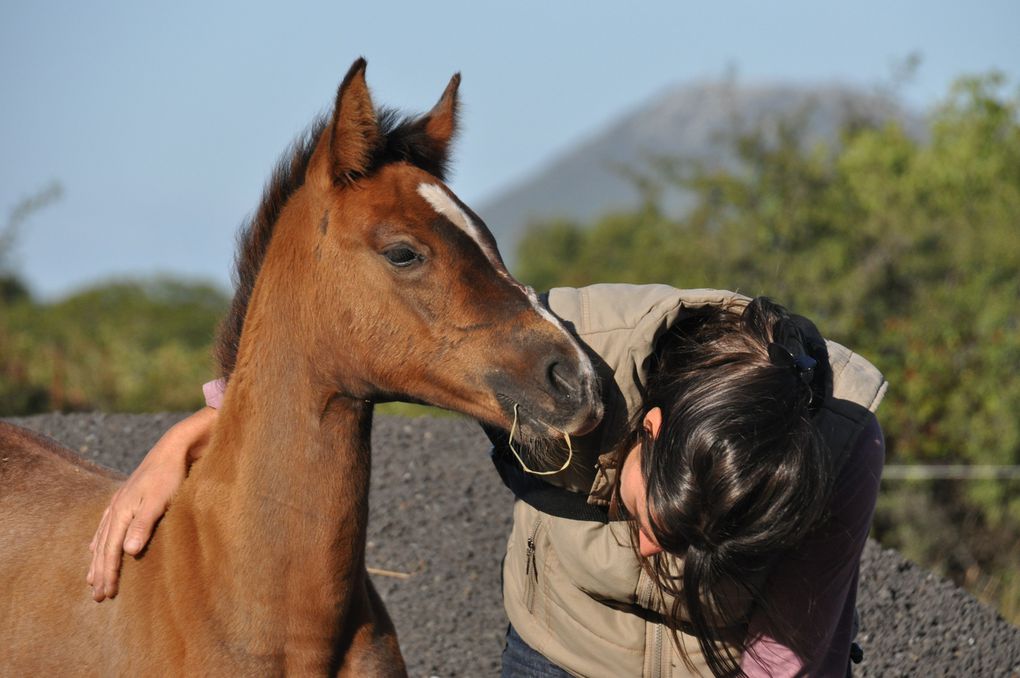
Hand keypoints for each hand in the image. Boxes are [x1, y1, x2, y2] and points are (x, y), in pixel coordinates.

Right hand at [86, 406, 217, 600]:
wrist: (174, 448)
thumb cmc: (170, 475)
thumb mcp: (159, 501)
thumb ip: (143, 525)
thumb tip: (126, 552)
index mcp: (122, 512)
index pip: (112, 550)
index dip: (108, 573)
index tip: (105, 594)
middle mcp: (116, 508)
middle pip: (103, 547)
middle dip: (99, 572)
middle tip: (97, 596)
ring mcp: (119, 502)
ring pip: (102, 538)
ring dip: (97, 559)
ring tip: (91, 578)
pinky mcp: (127, 498)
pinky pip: (106, 525)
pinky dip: (100, 540)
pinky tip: (95, 546)